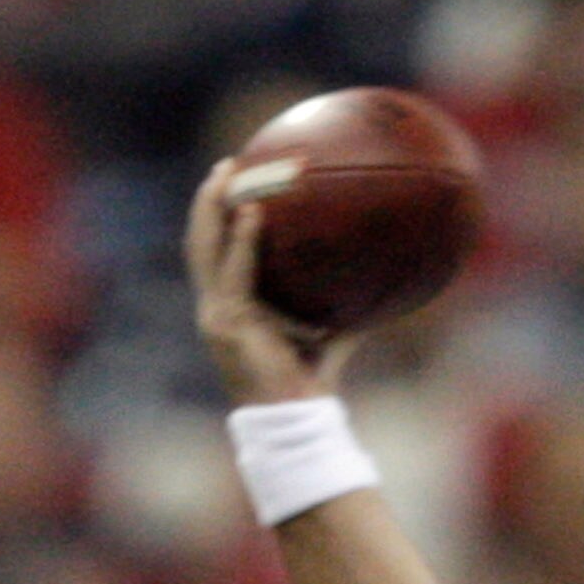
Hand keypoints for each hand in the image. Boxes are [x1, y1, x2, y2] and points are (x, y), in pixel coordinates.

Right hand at [187, 159, 357, 407]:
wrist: (295, 418)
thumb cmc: (310, 383)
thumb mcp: (328, 335)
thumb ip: (343, 309)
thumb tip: (383, 284)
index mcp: (230, 307)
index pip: (215, 255)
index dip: (218, 218)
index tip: (233, 182)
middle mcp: (215, 308)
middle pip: (200, 242)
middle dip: (208, 201)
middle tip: (227, 165)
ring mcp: (216, 315)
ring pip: (204, 249)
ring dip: (213, 208)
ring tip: (229, 174)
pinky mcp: (226, 324)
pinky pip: (233, 273)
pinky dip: (242, 241)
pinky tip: (253, 212)